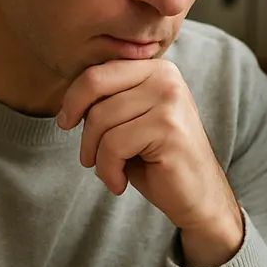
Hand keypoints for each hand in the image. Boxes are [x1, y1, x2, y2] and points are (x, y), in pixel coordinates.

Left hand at [58, 60, 243, 266]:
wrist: (199, 197)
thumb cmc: (160, 162)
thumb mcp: (132, 122)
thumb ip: (110, 101)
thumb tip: (68, 99)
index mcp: (158, 69)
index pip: (98, 70)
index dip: (74, 98)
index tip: (67, 122)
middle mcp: (166, 77)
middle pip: (95, 87)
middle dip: (81, 126)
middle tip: (86, 155)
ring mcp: (170, 100)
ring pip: (100, 119)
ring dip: (96, 155)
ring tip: (110, 172)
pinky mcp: (169, 128)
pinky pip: (113, 145)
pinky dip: (108, 170)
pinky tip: (120, 183)